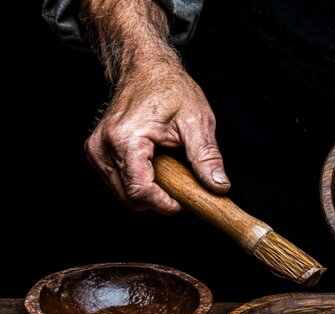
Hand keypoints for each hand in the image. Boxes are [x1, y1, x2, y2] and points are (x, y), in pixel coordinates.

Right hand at [86, 63, 229, 212]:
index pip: (140, 191)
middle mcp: (103, 146)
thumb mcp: (197, 120)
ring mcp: (96, 150)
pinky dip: (138, 180)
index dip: (164, 204)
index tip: (184, 201)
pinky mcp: (97, 152)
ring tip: (170, 169)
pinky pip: (117, 181)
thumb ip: (207, 156)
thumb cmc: (170, 88)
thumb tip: (218, 186)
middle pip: (129, 197)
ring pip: (122, 192)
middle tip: (182, 184)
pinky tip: (154, 164)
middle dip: (158, 199)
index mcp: (126, 139)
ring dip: (148, 190)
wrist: (146, 68)